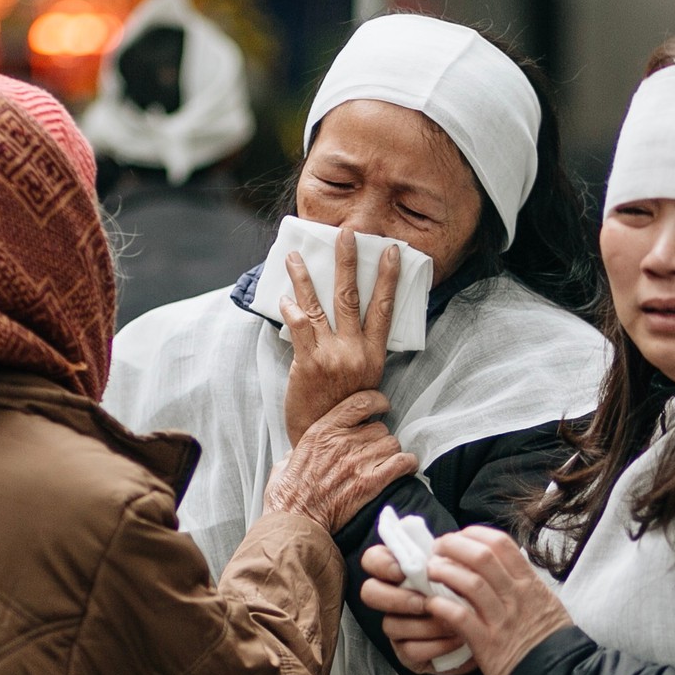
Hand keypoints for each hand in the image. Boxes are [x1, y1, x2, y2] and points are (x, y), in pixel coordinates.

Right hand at [264, 391, 416, 533]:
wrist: (295, 521)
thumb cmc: (287, 497)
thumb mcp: (283, 464)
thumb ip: (294, 454)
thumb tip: (293, 456)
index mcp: (322, 431)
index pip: (359, 402)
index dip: (376, 402)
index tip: (382, 407)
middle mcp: (342, 442)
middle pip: (379, 427)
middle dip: (380, 439)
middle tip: (375, 452)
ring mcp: (358, 461)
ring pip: (392, 444)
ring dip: (392, 453)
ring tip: (387, 463)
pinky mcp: (370, 482)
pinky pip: (401, 463)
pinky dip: (408, 464)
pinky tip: (406, 468)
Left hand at [279, 226, 400, 446]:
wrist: (328, 441)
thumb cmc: (342, 412)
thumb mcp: (362, 382)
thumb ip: (358, 352)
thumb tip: (349, 325)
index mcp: (373, 355)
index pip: (384, 308)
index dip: (388, 278)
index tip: (390, 251)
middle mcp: (356, 351)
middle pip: (352, 297)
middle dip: (347, 262)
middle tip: (345, 233)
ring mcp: (332, 356)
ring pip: (319, 306)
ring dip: (305, 278)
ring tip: (295, 256)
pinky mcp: (309, 363)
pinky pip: (299, 327)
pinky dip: (291, 309)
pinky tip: (284, 297)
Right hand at [359, 545, 475, 674]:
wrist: (483, 629)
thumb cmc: (466, 594)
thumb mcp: (459, 573)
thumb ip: (445, 563)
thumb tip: (443, 558)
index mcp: (399, 571)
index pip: (373, 559)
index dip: (382, 564)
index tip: (403, 571)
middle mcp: (390, 597)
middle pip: (369, 592)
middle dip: (396, 599)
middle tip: (424, 603)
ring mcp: (396, 625)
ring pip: (391, 624)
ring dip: (426, 625)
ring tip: (454, 623)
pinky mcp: (406, 652)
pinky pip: (411, 650)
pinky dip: (437, 645)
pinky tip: (457, 639)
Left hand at [420, 527, 573, 674]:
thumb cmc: (548, 640)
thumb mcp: (545, 601)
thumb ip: (522, 581)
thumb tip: (500, 562)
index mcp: (529, 583)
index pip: (501, 544)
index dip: (473, 534)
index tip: (458, 538)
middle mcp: (516, 597)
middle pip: (481, 557)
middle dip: (453, 546)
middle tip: (437, 549)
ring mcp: (501, 620)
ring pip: (470, 583)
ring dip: (444, 572)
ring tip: (430, 571)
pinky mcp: (487, 645)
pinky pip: (461, 618)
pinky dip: (442, 607)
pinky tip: (431, 603)